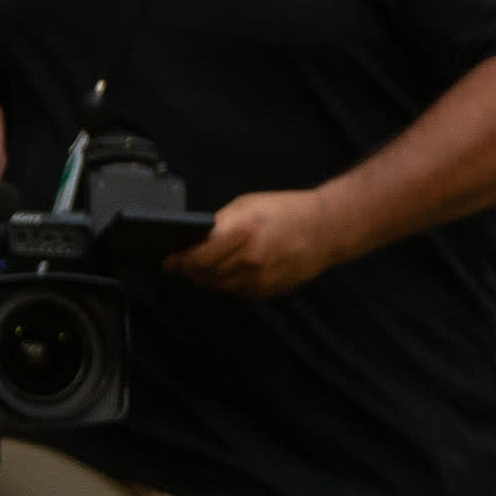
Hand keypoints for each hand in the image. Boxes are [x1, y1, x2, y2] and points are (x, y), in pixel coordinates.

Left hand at [168, 189, 353, 298]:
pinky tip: (230, 269)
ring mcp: (260, 279)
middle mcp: (250, 260)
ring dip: (206, 277)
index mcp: (243, 234)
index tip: (168, 260)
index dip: (178, 261)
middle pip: (204, 274)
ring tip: (203, 266)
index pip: (197, 257)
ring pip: (219, 286)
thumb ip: (219, 224)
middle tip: (180, 264)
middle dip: (189, 269)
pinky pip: (237, 290)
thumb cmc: (288, 211)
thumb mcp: (248, 205)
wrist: (327, 229)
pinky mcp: (268, 290)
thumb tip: (193, 240)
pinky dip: (228, 282)